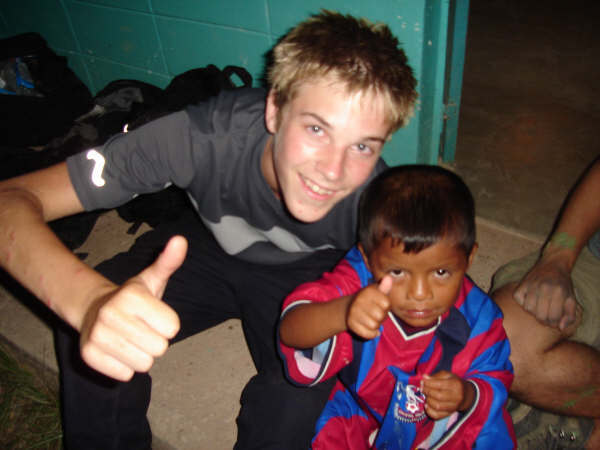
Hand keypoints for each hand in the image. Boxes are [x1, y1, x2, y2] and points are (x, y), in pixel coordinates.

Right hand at [79, 236, 186, 380]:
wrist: (94, 310)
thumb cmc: (133, 298)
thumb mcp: (152, 279)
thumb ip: (168, 262)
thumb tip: (181, 240)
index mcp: (131, 295)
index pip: (172, 328)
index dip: (168, 324)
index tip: (155, 316)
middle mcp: (110, 313)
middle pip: (160, 348)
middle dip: (156, 341)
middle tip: (142, 329)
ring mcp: (97, 335)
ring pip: (144, 365)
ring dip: (142, 356)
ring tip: (131, 340)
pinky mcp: (88, 356)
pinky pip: (125, 375)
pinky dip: (125, 367)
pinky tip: (118, 350)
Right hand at [346, 276, 391, 339]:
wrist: (349, 307)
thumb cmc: (369, 300)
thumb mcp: (376, 291)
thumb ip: (384, 287)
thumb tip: (389, 278)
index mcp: (367, 291)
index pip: (386, 303)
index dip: (386, 306)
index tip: (380, 304)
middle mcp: (359, 301)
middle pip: (381, 315)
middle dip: (381, 316)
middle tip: (376, 313)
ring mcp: (353, 313)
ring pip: (374, 325)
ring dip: (376, 325)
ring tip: (371, 319)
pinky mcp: (351, 324)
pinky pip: (368, 334)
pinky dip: (371, 333)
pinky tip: (369, 328)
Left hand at [421, 371, 473, 419]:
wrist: (466, 395)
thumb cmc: (454, 382)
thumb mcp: (447, 375)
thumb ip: (435, 376)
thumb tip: (424, 377)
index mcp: (456, 385)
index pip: (439, 384)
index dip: (428, 383)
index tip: (422, 381)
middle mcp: (457, 397)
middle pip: (438, 396)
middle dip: (427, 391)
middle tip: (422, 388)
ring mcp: (454, 407)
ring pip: (437, 406)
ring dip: (428, 400)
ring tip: (426, 395)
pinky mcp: (450, 414)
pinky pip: (437, 415)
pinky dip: (429, 411)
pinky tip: (427, 405)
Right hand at [513, 255, 576, 330]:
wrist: (553, 263)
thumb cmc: (563, 284)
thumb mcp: (571, 299)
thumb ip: (570, 316)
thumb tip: (560, 327)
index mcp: (559, 292)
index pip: (553, 318)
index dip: (554, 323)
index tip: (555, 320)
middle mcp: (545, 288)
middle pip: (540, 316)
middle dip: (544, 320)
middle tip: (546, 316)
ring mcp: (532, 285)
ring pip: (528, 309)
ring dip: (534, 312)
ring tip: (539, 308)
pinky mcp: (522, 283)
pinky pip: (519, 300)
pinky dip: (523, 303)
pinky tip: (530, 300)